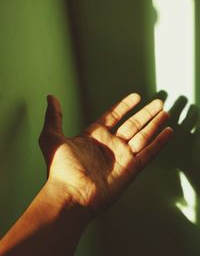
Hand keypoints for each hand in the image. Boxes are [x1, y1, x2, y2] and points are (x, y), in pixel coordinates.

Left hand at [39, 93, 172, 215]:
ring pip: (143, 135)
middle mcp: (110, 145)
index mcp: (95, 136)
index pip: (114, 116)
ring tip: (165, 112)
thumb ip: (54, 117)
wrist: (71, 194)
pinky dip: (159, 143)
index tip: (135, 97)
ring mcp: (122, 156)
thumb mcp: (52, 138)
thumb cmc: (60, 169)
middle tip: (158, 102)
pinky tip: (168, 132)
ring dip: (155, 124)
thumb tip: (51, 98)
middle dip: (146, 113)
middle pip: (133, 124)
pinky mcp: (131, 168)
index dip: (125, 106)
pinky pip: (149, 152)